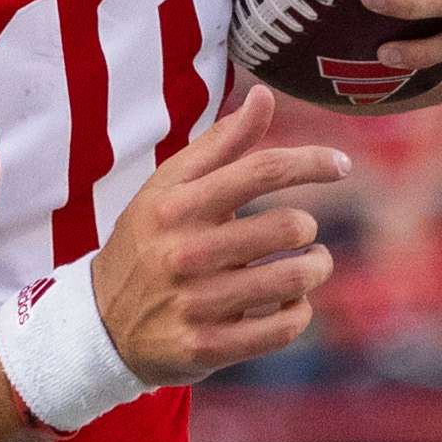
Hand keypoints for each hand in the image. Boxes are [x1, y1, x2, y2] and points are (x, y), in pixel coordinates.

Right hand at [91, 90, 344, 385]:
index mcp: (178, 205)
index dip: (312, 163)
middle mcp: (184, 253)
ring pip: (293, 279)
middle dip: (307, 229)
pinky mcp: (206, 347)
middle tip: (303, 234)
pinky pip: (282, 328)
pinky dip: (298, 312)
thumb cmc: (149, 243)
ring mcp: (195, 303)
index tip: (341, 166)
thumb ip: (221, 143)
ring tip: (310, 266)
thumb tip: (263, 95)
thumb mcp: (170, 187)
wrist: (99, 325)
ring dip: (315, 269)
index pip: (261, 171)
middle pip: (287, 227)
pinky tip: (290, 303)